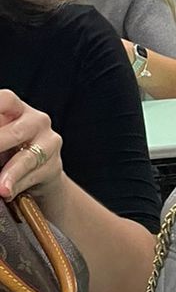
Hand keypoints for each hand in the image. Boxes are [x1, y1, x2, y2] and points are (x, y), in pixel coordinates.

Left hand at [0, 89, 65, 213]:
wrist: (36, 175)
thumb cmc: (7, 151)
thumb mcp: (0, 139)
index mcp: (15, 107)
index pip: (4, 100)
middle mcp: (36, 120)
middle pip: (14, 132)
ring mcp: (49, 142)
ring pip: (26, 158)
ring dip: (9, 173)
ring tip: (0, 188)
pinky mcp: (54, 165)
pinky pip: (34, 175)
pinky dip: (17, 184)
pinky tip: (6, 191)